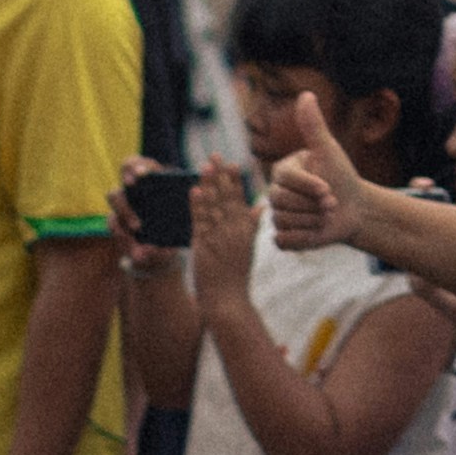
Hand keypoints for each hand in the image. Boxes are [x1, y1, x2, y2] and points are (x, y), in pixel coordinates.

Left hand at [187, 169, 257, 301]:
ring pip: (214, 206)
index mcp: (245, 230)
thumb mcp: (249, 247)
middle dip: (220, 175)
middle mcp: (234, 231)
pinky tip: (195, 190)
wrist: (227, 299)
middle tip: (215, 155)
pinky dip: (198, 205)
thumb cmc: (236, 275)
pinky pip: (201, 221)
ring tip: (204, 166)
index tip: (232, 163)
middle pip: (227, 197)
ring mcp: (219, 238)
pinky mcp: (204, 246)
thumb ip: (252, 225)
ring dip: (208, 184)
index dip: (235, 180)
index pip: (240, 199)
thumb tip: (260, 205)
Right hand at [257, 126, 357, 256]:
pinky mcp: (283, 236)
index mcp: (282, 171)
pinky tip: (316, 230)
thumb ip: (313, 126)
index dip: (310, 187)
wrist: (355, 209)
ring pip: (285, 222)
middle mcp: (275, 193)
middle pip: (283, 203)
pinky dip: (305, 238)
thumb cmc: (342, 177)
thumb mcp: (329, 150)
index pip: (287, 181)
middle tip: (331, 204)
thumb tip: (305, 94)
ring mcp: (277, 216)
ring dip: (313, 222)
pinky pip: (285, 241)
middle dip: (314, 206)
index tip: (329, 189)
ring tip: (325, 216)